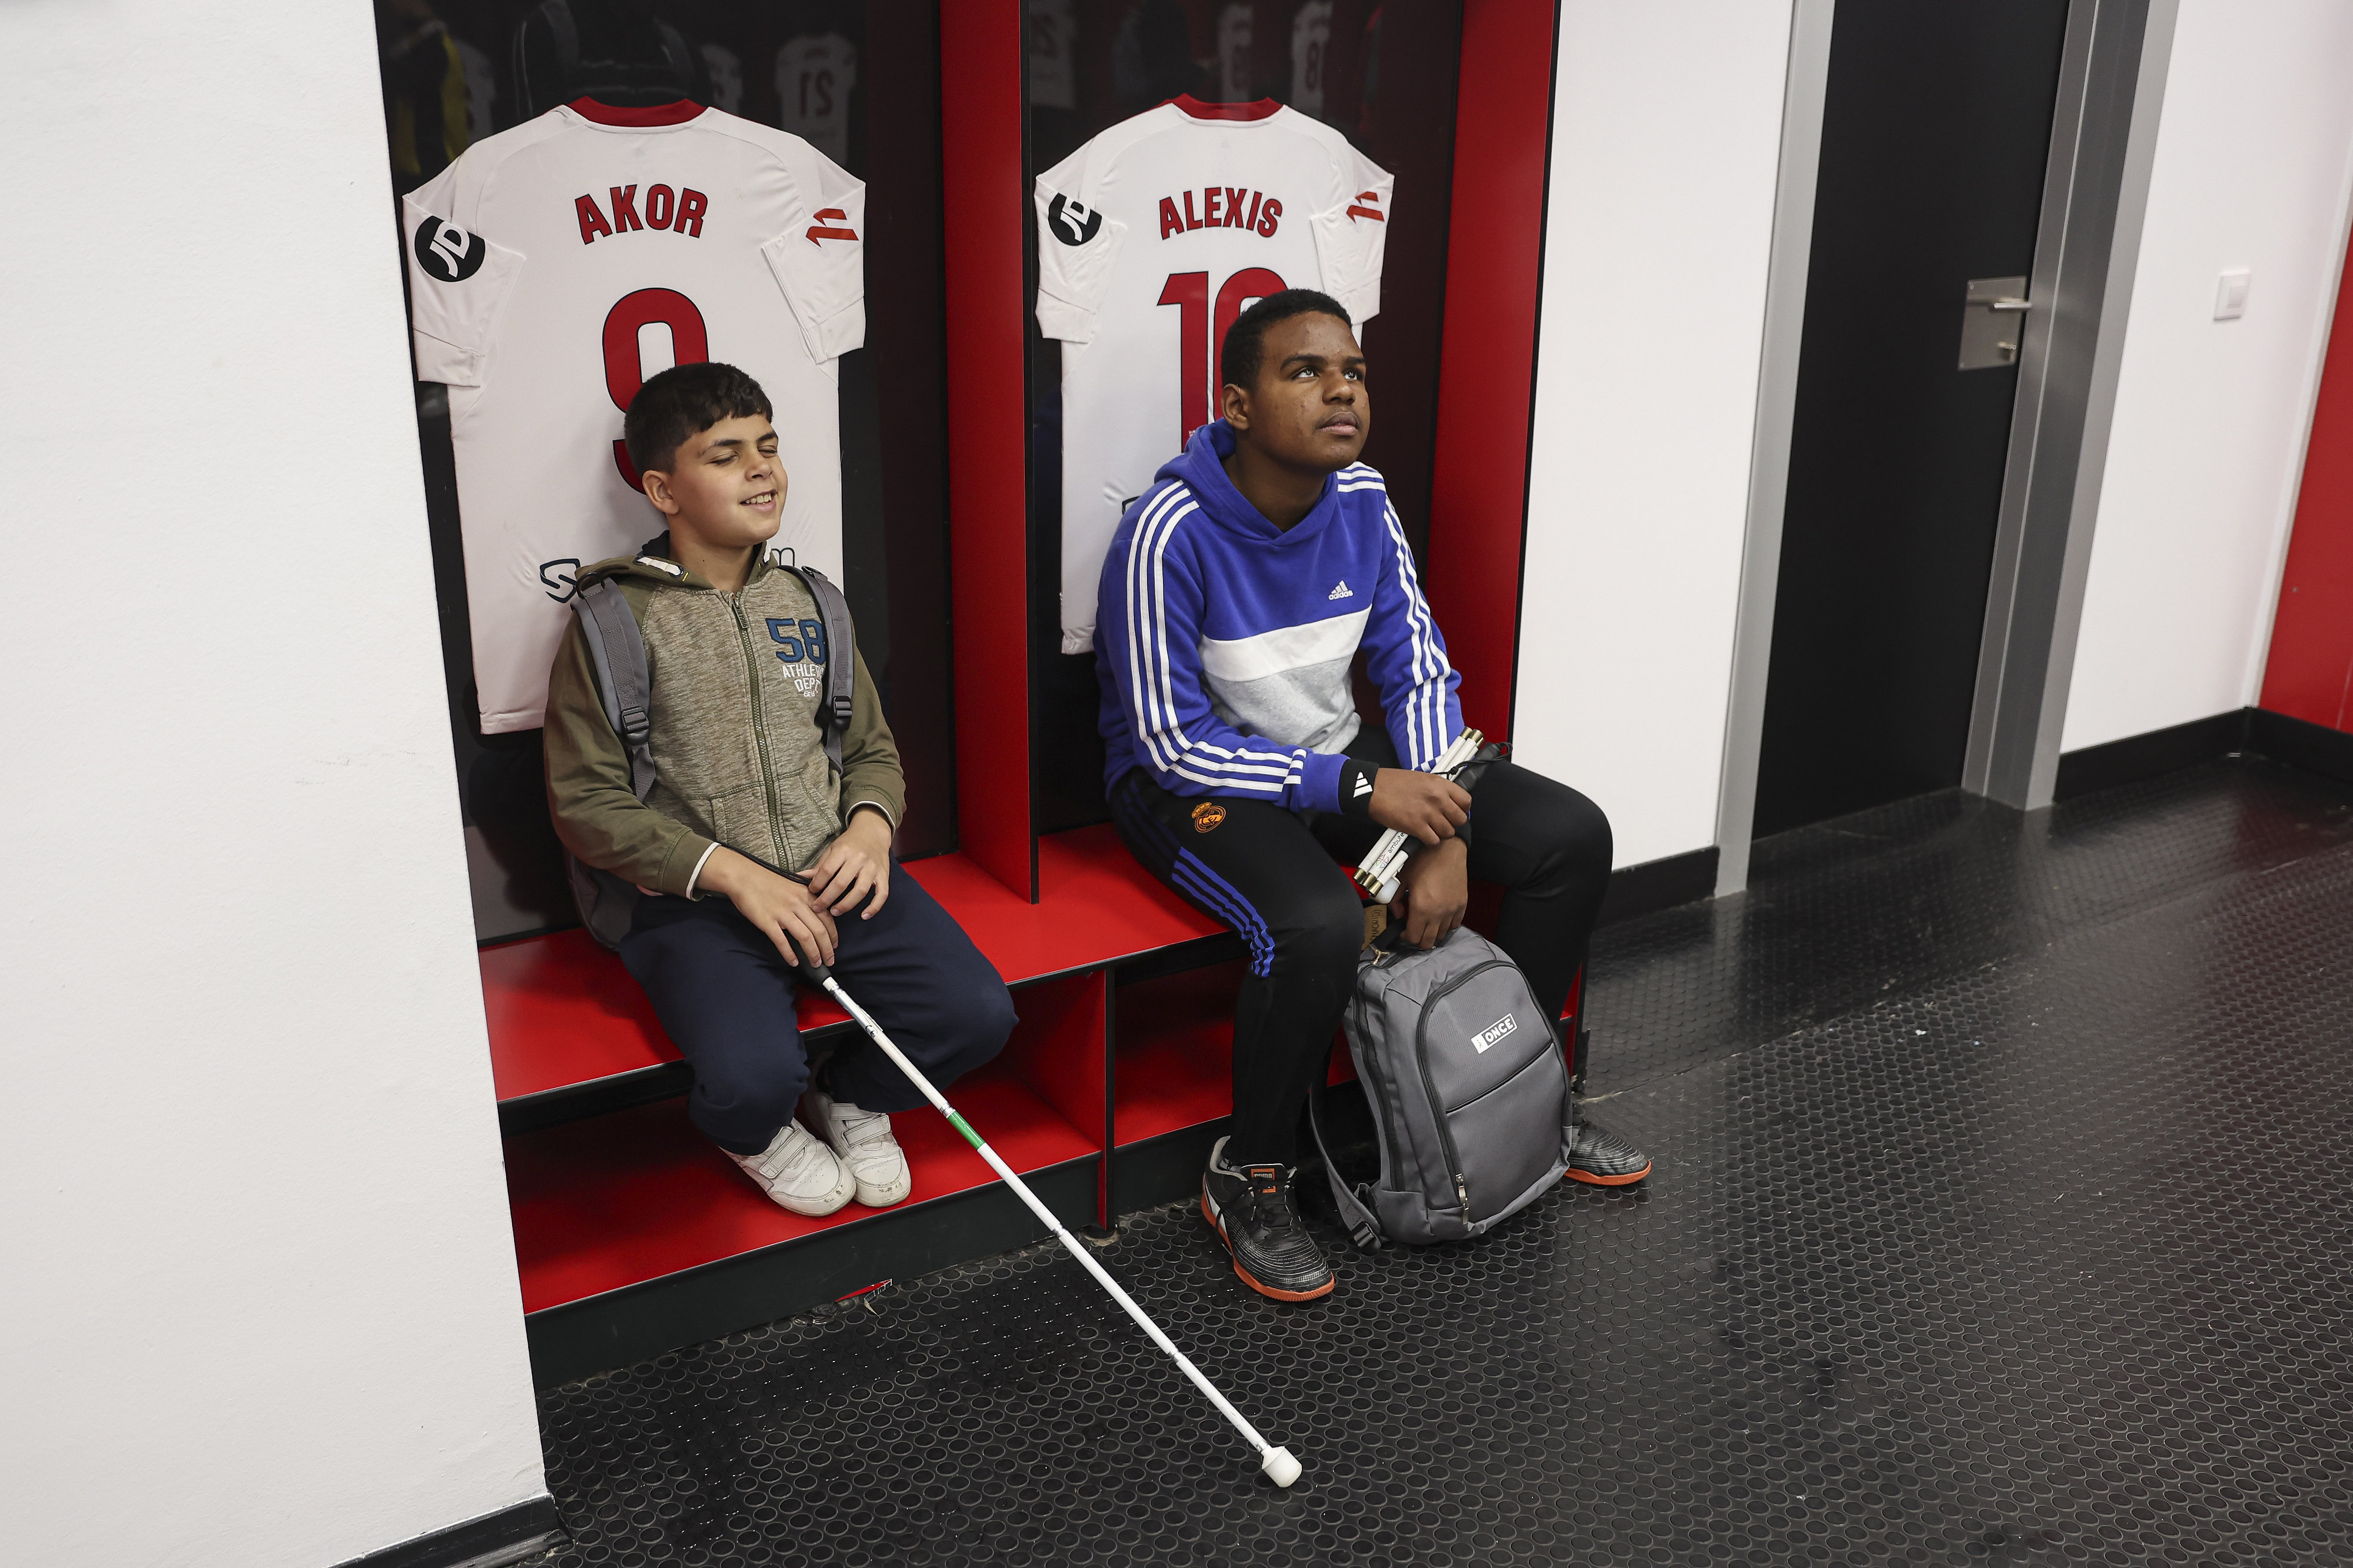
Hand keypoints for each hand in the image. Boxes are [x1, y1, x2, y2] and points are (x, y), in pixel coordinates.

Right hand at [698, 845, 838, 966]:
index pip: (827, 918)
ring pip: (805, 937)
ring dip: (813, 953)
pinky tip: (793, 962)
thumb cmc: (766, 881)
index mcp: (805, 895)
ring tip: (816, 963)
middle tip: (829, 960)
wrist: (743, 876)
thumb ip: (805, 900)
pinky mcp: (767, 921)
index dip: (833, 935)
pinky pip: (782, 941)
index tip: (834, 946)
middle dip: (827, 949)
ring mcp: (782, 913)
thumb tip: (814, 918)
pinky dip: (789, 954)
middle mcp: (797, 904)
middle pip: (819, 930)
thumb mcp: (792, 886)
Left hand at [806, 806, 893, 918]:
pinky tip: (864, 916)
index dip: (817, 884)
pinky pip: (882, 894)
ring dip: (846, 905)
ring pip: (861, 891)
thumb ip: (820, 866)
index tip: (811, 892)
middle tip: (818, 908)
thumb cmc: (850, 842)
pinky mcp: (884, 875)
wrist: (873, 831)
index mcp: (843, 850)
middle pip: (841, 883)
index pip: (827, 871)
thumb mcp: (832, 849)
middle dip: (827, 899)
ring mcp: (873, 867)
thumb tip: (800, 877)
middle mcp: (859, 858)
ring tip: (835, 912)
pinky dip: (874, 907)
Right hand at [1369, 768, 1470, 845]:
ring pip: (1448, 832)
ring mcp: (1428, 813)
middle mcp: (1437, 798)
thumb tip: (1449, 800)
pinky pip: (1434, 841)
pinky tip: (1422, 834)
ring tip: (1431, 829)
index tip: (1456, 812)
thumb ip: (1438, 789)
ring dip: (1440, 833)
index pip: (1466, 801)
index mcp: (1440, 784)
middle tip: (1443, 822)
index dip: (1462, 809)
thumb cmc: (1392, 782)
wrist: (1373, 789)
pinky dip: (1429, 840)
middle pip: (1460, 819)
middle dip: (1453, 823)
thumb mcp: (1421, 778)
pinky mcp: (1416, 826)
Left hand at [1390, 837, 1468, 948]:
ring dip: (1432, 932)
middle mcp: (1438, 913)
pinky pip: (1454, 924)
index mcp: (1421, 908)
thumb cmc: (1424, 860)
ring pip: (1441, 935)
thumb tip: (1397, 913)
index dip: (1406, 937)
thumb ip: (1395, 900)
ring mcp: (1451, 910)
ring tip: (1426, 923)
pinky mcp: (1461, 905)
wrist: (1446, 849)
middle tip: (1414, 930)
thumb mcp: (1402, 879)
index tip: (1403, 931)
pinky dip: (1446, 925)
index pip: (1413, 937)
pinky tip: (1439, 917)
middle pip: (1428, 942)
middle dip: (1418, 939)